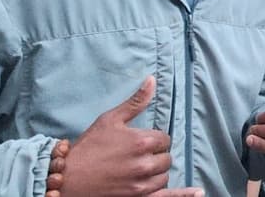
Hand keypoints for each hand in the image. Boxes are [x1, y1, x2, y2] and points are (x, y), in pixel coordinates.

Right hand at [57, 76, 201, 196]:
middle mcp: (145, 164)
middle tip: (135, 156)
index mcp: (142, 142)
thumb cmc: (88, 148)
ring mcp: (142, 185)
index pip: (164, 139)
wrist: (65, 178)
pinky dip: (183, 195)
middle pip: (165, 158)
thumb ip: (136, 102)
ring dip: (155, 173)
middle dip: (155, 156)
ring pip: (163, 176)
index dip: (153, 140)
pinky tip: (198, 192)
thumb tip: (152, 79)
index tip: (139, 143)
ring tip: (137, 169)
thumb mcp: (110, 120)